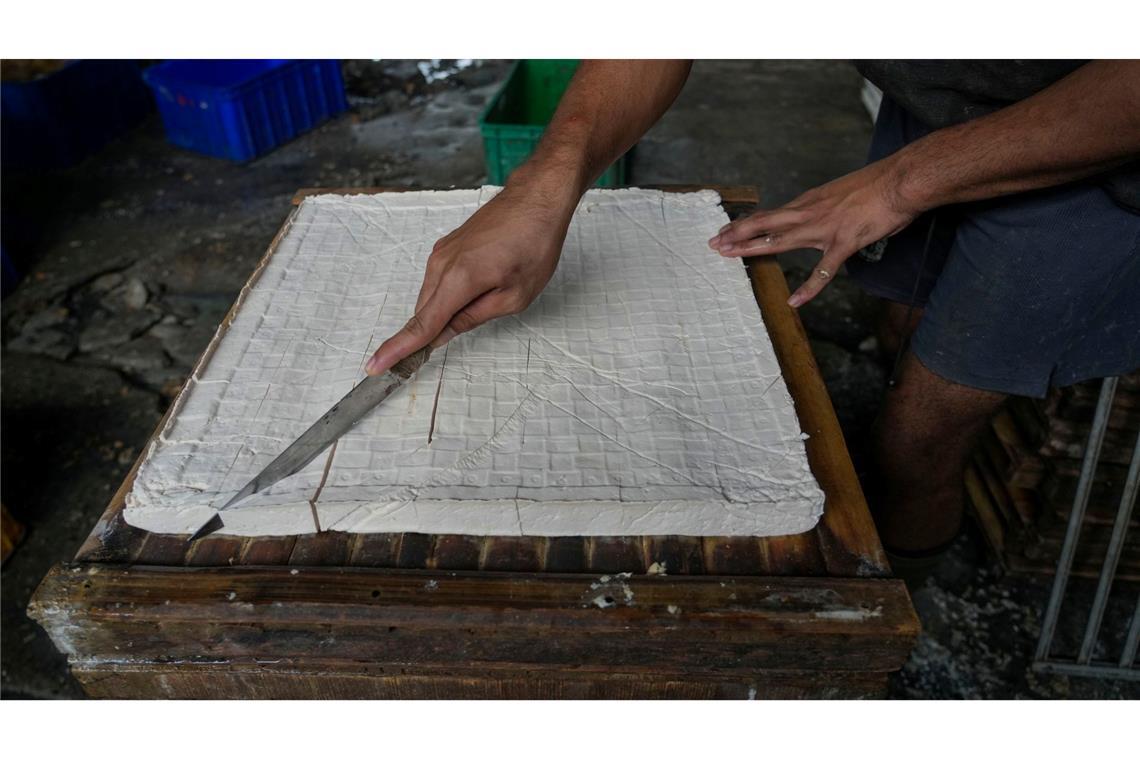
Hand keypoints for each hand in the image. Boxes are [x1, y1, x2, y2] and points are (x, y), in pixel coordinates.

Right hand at [365, 184, 572, 374]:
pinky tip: (481, 284)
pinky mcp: (446, 246)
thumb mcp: (514, 296)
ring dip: (447, 308)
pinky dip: (449, 292)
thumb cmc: (533, 244)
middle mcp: (442, 264)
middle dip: (435, 330)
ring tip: (491, 294)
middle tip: (464, 330)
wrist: (536, 200)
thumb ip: (474, 318)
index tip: (375, 365)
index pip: (422, 324)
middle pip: (424, 312)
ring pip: (432, 296)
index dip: (397, 349)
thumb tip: (444, 334)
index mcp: (459, 279)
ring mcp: (442, 253)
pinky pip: (438, 280)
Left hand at [707, 155, 920, 306]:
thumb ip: (828, 206)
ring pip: (780, 240)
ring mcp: (824, 228)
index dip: (747, 223)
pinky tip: (794, 302)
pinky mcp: (844, 242)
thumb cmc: (878, 185)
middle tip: (713, 243)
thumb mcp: (842, 192)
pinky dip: (808, 288)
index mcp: (810, 202)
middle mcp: (810, 213)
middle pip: (764, 224)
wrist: (902, 180)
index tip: (727, 229)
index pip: (771, 214)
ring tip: (729, 256)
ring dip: (752, 248)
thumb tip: (824, 215)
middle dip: (736, 234)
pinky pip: (823, 271)